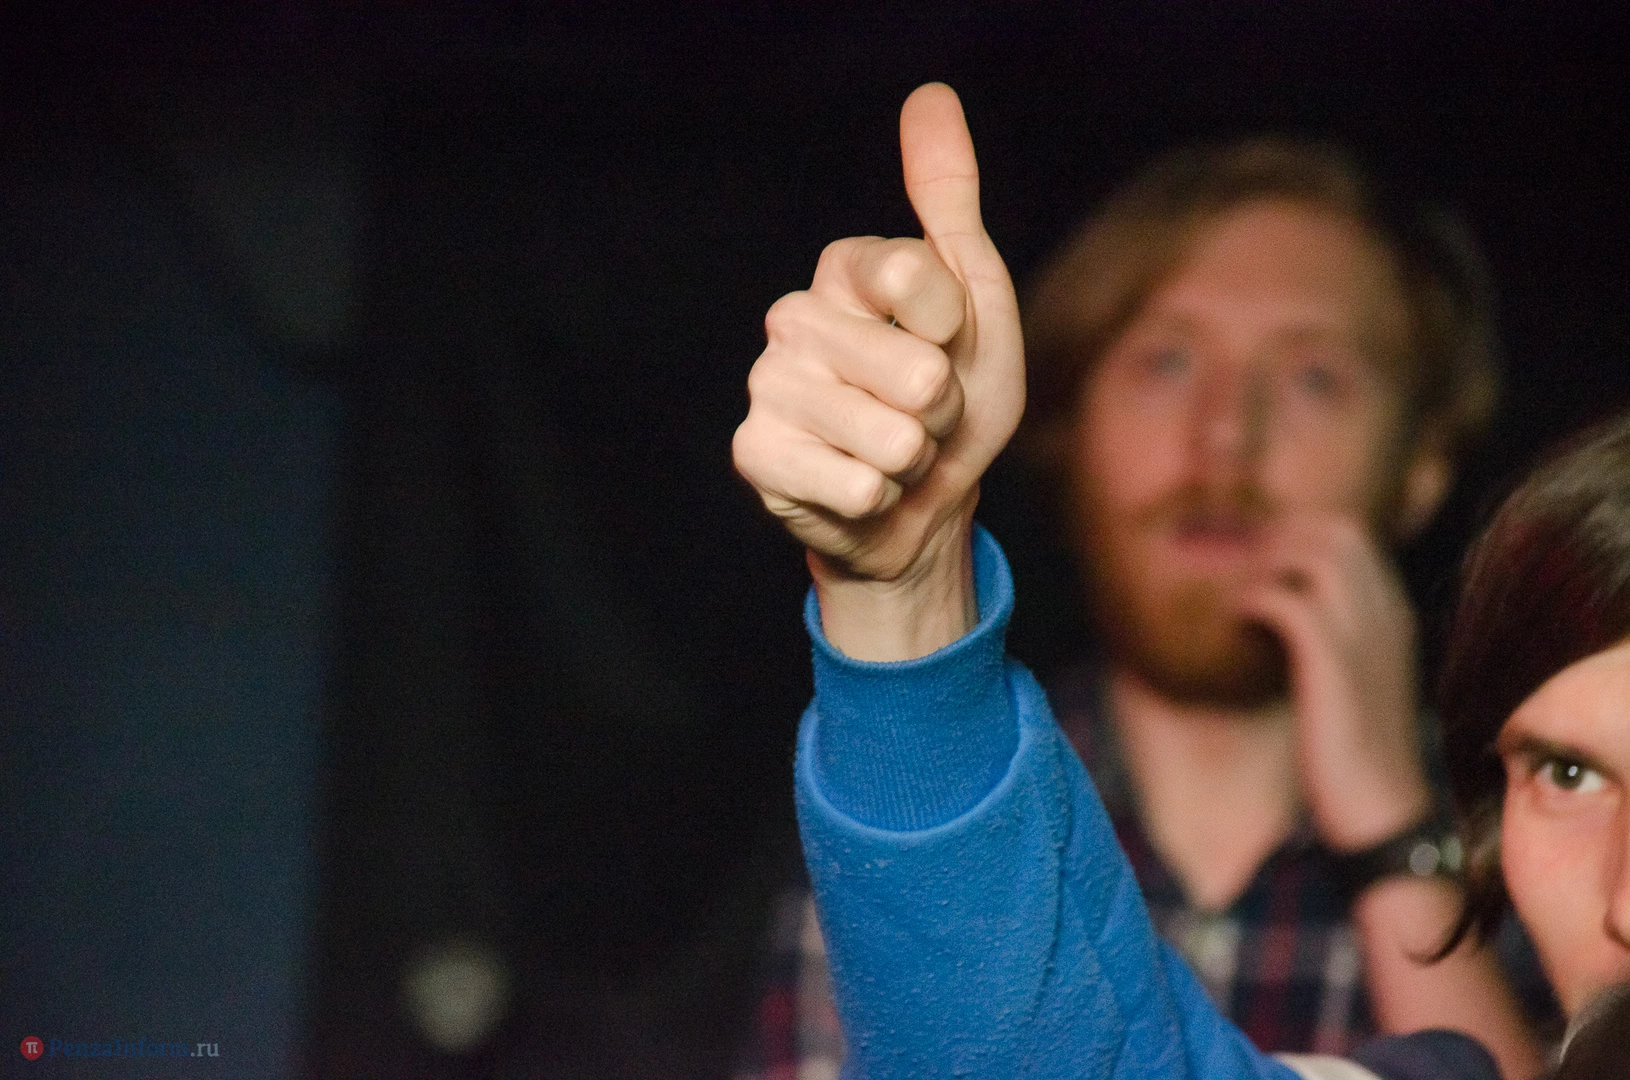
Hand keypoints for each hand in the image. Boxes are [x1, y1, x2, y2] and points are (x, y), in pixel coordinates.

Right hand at [732, 84, 1023, 658]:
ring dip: (913, 459)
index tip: (947, 343)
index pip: (918, 279)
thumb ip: (950, 202)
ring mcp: (768, 384)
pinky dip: (877, 498)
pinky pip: (853, 482)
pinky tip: (858, 488)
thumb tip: (931, 95)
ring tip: (893, 453)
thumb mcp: (976, 298)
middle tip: (922, 414)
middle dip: (942, 409)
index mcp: (846, 269)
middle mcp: (796, 316)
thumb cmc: (954, 399)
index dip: (956, 331)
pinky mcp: (754, 453)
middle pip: (917, 370)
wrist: (920, 506)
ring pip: (889, 433)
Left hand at [1236, 514, 1432, 851]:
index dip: (1301, 534)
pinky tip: (1233, 621)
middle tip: (1241, 563)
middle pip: (1337, 532)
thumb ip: (1335, 646)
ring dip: (1265, 563)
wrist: (1382, 814)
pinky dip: (1251, 601)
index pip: (1355, 540)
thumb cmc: (1357, 755)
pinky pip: (1285, 603)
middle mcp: (1385, 618)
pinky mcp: (1333, 667)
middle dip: (1282, 535)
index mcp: (1394, 620)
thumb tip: (1287, 625)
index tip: (1260, 554)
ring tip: (1237, 590)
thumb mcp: (1354, 687)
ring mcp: (1363, 639)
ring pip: (1314, 556)